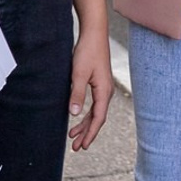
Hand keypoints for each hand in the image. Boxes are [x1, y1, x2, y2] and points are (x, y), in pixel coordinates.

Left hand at [67, 28, 113, 151]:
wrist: (94, 34)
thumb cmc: (88, 52)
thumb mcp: (79, 74)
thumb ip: (77, 94)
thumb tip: (74, 114)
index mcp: (104, 91)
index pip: (98, 118)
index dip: (90, 133)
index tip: (83, 146)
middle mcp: (106, 91)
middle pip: (97, 118)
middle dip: (87, 133)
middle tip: (76, 147)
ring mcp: (103, 87)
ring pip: (95, 112)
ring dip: (85, 124)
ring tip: (73, 136)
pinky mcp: (99, 83)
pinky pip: (94, 104)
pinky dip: (86, 114)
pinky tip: (78, 117)